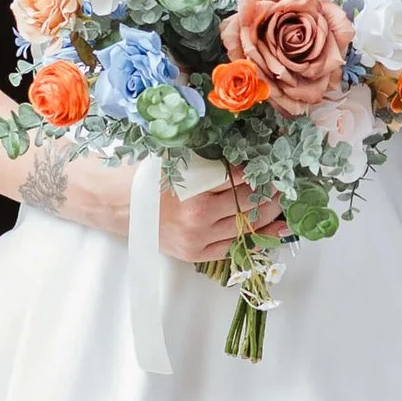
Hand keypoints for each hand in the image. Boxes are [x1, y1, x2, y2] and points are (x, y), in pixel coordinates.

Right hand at [75, 160, 287, 263]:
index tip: (274, 161)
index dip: (261, 169)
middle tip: (285, 182)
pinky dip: (255, 237)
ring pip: (246, 227)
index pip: (243, 180)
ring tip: (284, 203)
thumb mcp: (178, 156)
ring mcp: (199, 240)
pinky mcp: (196, 254)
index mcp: (196, 191)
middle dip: (271, 192)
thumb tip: (244, 146)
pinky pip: (234, 247)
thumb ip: (209, 155)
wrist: (116, 203)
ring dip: (269, 214)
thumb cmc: (146, 174)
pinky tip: (273, 229)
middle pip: (250, 205)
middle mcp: (201, 219)